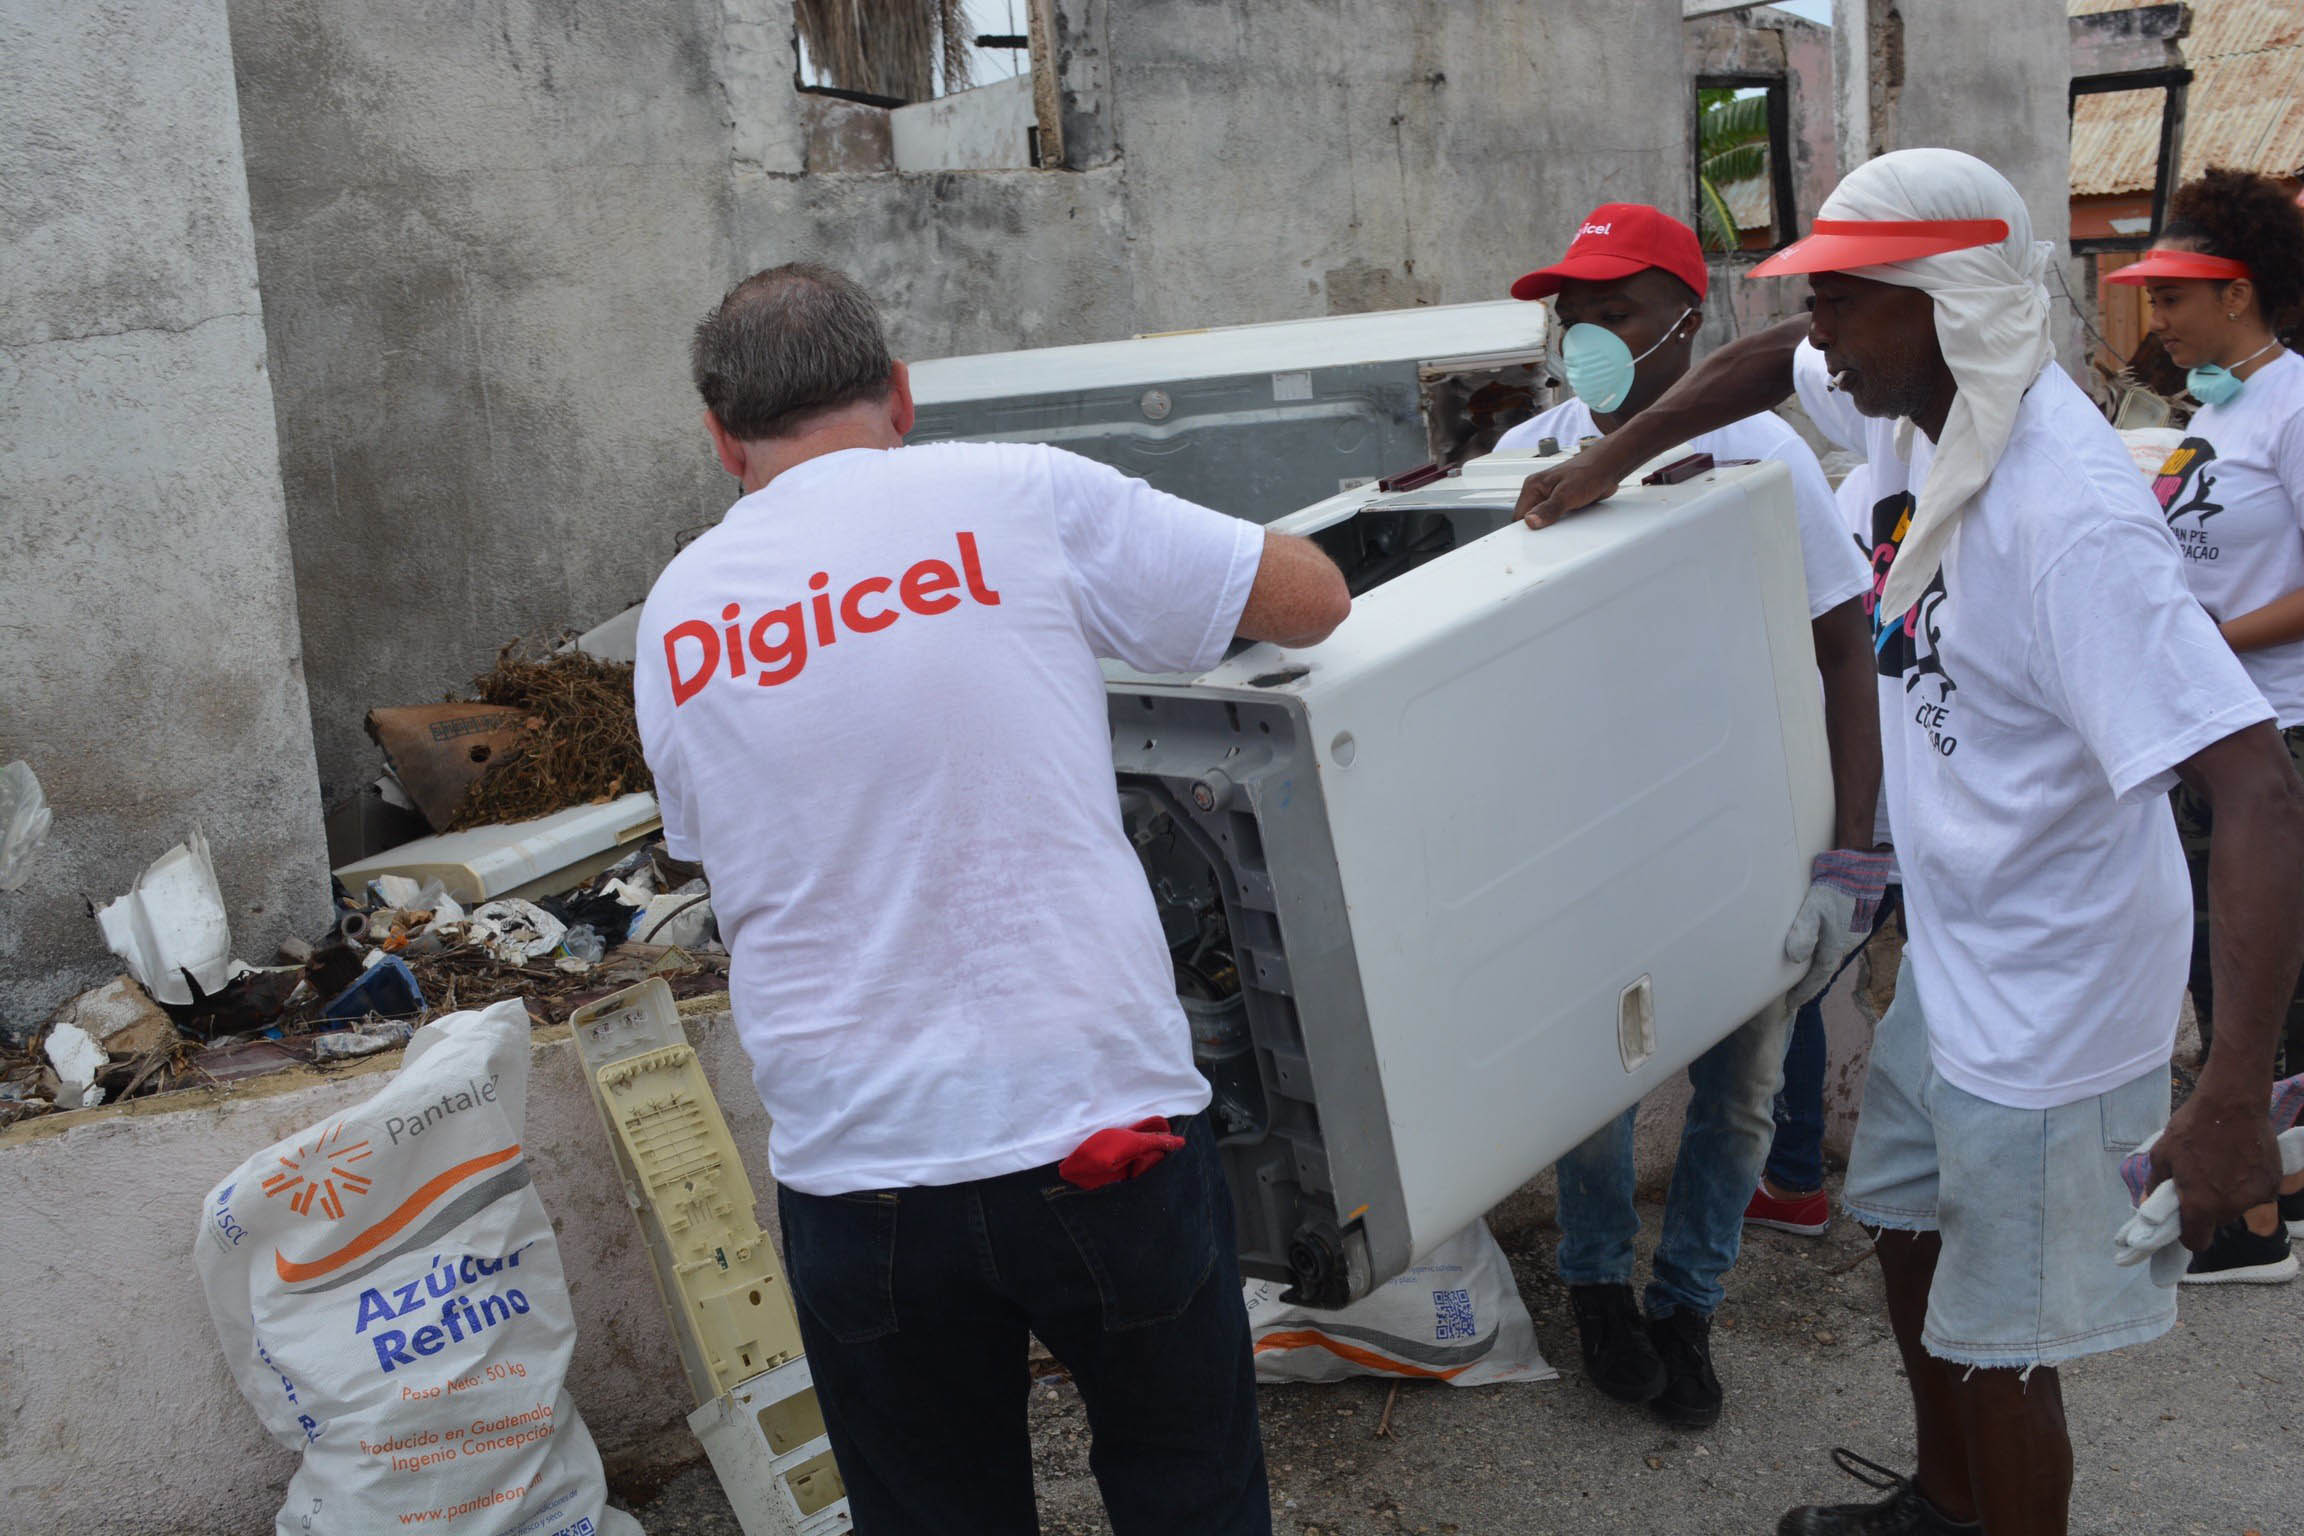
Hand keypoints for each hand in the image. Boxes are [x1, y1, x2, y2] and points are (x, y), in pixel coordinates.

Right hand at [1516, 449, 1625, 528]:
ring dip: (1551, 527)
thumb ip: (1548, 509)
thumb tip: (1530, 521)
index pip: (1519, 515)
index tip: (1532, 541)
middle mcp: (1540, 491)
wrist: (1609, 467)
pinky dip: (1561, 525)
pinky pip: (1556, 519)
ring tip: (1562, 529)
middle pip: (1530, 519)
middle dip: (1539, 529)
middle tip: (1549, 536)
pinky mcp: (1562, 503)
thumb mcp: (1567, 494)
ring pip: (1543, 520)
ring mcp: (1551, 498)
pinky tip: (1569, 526)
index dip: (1524, 529)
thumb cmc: (1589, 471)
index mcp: (1533, 486)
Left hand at [1783, 849, 1892, 1008]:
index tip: (1791, 1004)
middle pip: (1825, 970)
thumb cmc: (1834, 889)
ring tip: (1803, 977)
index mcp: (1835, 946)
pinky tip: (1817, 950)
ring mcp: (1851, 935)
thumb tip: (1796, 957)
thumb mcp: (1813, 908)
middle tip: (1795, 996)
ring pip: (1830, 958)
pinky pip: (1835, 946)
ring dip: (1817, 969)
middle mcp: (1845, 945)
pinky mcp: (1852, 924)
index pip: (1817, 977)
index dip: (1804, 992)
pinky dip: (1824, 953)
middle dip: (1810, 984)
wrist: (1858, 870)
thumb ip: (1803, 932)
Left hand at [2150, 1086, 2281, 1249]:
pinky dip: (2246, 1183)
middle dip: (2206, 1208)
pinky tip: (2239, 1160)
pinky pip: (2254, 1193)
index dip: (2187, 1234)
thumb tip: (2147, 1204)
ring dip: (2227, 1196)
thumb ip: (2156, 1185)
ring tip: (2219, 1167)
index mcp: (2200, 1205)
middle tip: (2199, 1181)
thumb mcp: (2162, 1154)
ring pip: (2236, 1207)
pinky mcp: (2272, 1185)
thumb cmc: (2191, 1128)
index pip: (2196, 1241)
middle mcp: (2230, 1208)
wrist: (2232, 1104)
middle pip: (2216, 1221)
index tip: (2184, 1220)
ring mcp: (2255, 1198)